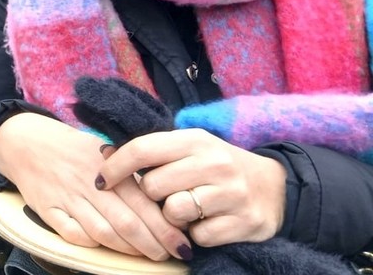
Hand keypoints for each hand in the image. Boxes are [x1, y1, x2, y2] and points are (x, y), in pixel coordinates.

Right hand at [0, 113, 190, 260]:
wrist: (25, 141)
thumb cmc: (71, 148)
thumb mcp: (103, 151)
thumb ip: (128, 175)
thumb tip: (163, 202)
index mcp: (107, 165)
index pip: (143, 202)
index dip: (165, 227)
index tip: (183, 242)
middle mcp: (88, 182)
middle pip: (126, 222)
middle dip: (154, 244)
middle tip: (170, 255)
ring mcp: (66, 197)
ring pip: (103, 233)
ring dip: (128, 250)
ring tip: (146, 256)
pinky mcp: (47, 209)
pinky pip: (72, 234)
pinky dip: (91, 245)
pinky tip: (106, 249)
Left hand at [97, 128, 286, 247]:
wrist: (275, 188)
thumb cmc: (217, 166)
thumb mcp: (189, 148)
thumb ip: (153, 150)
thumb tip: (104, 151)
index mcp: (195, 140)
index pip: (142, 149)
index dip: (115, 166)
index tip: (100, 180)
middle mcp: (214, 163)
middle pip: (153, 186)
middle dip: (151, 195)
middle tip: (163, 195)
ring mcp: (231, 193)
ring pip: (174, 213)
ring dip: (172, 218)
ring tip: (186, 209)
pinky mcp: (245, 222)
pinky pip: (199, 236)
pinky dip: (196, 235)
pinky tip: (206, 223)